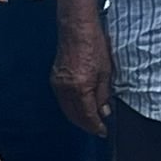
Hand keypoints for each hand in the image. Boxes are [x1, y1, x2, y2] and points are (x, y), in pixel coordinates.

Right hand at [50, 17, 112, 135]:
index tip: (103, 131)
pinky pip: (63, 100)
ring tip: (92, 120)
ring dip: (78, 118)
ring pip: (67, 109)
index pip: (87, 116)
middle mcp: (66, 89)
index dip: (96, 126)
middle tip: (98, 128)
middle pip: (75, 116)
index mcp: (80, 88)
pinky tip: (81, 107)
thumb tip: (105, 112)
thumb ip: (104, 94)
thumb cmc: (94, 45)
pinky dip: (72, 107)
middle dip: (87, 125)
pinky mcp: (54, 79)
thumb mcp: (106, 71)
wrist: (77, 29)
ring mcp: (58, 85)